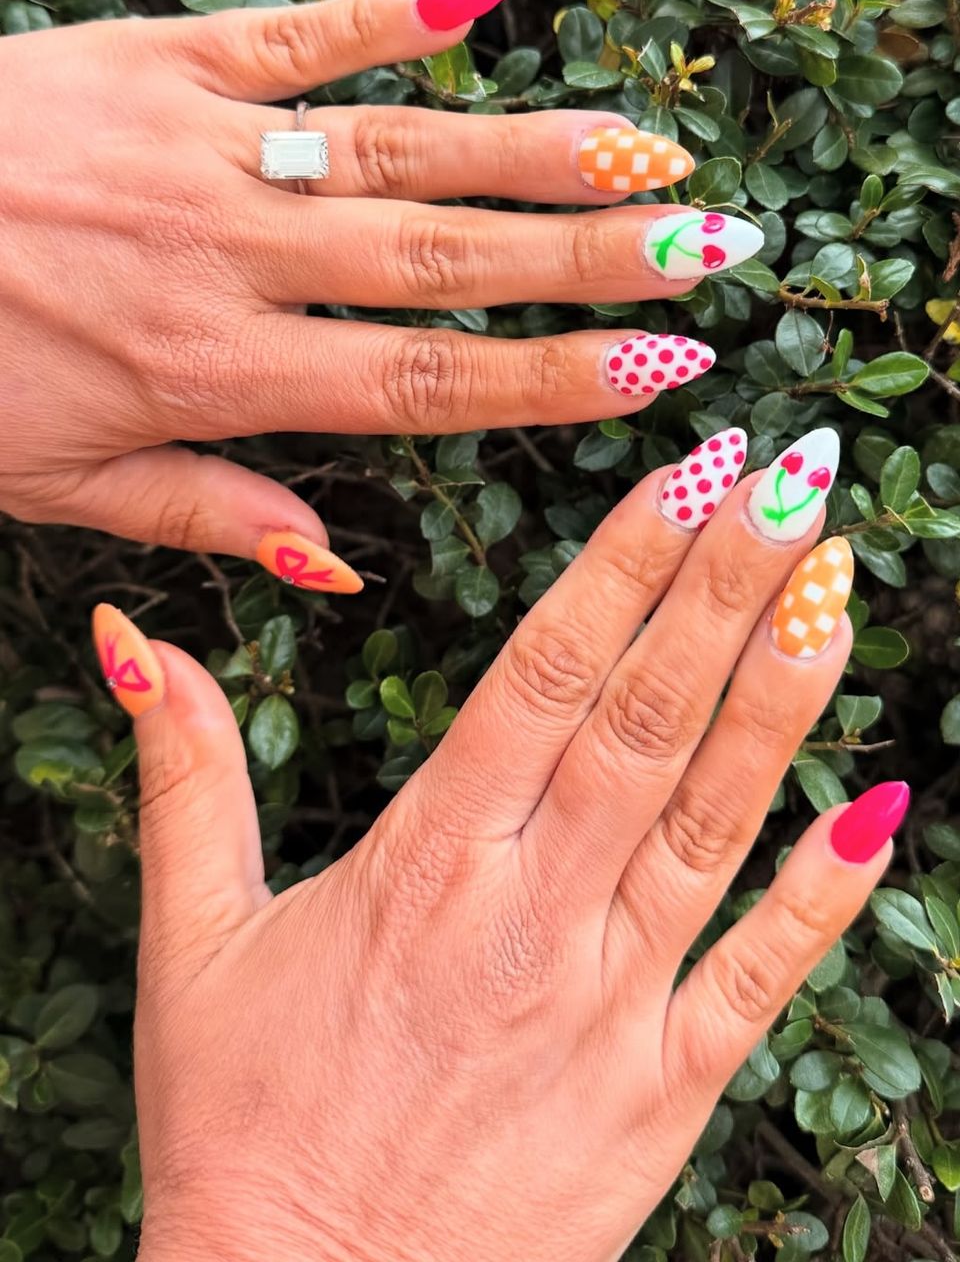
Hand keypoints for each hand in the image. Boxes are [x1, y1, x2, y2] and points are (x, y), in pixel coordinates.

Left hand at [0, 0, 763, 592]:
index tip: (661, 371)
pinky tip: (480, 3)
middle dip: (589, 258)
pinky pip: (288, 38)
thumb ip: (209, 513)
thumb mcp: (61, 487)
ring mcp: (196, 150)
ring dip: (531, 152)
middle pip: (444, 262)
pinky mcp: (152, 60)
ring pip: (396, 150)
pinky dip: (382, 17)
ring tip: (645, 154)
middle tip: (708, 246)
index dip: (551, 379)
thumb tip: (334, 565)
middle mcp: (229, 261)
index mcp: (214, 375)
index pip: (422, 384)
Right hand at [91, 425, 901, 1261]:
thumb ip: (183, 777)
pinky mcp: (662, 1092)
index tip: (686, 474)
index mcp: (427, 862)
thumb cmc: (242, 1127)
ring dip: (782, 695)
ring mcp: (611, 1002)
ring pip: (716, 819)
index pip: (544, 674)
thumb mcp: (193, 941)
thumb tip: (140, 639)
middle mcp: (533, 913)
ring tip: (836, 583)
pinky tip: (880, 803)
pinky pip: (761, 976)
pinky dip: (825, 890)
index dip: (623, 564)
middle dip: (727, 585)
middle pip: (646, 717)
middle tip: (791, 476)